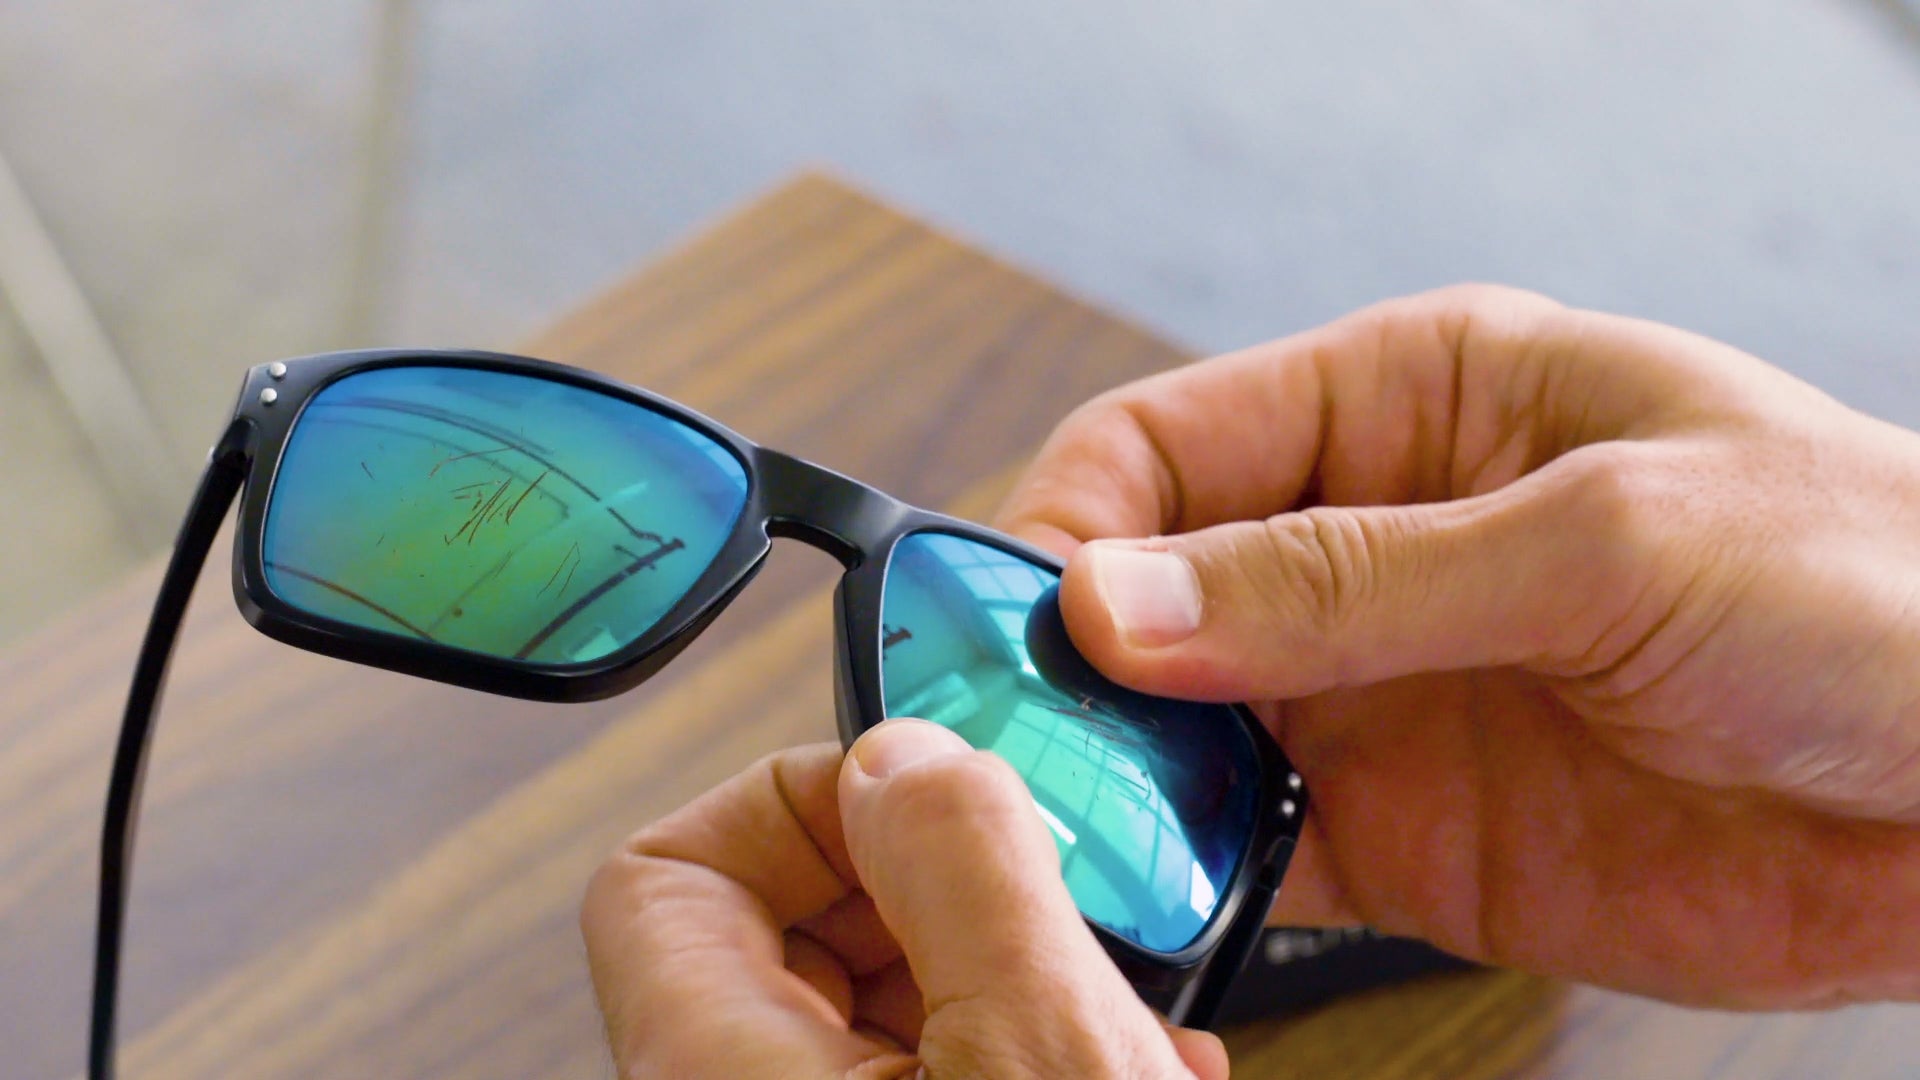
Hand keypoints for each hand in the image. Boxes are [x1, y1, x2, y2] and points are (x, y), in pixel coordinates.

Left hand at [581, 719, 1226, 1078]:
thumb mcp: (1045, 1051)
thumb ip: (962, 871)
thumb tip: (909, 755)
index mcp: (721, 1073)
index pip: (661, 872)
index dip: (789, 797)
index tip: (919, 794)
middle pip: (780, 924)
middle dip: (927, 879)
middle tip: (1042, 884)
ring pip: (872, 999)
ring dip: (995, 962)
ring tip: (1117, 986)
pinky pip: (927, 1071)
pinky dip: (1018, 1042)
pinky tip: (1132, 1058)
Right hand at [996, 284, 1919, 1007]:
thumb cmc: (1876, 581)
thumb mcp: (1602, 538)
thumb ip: (1348, 576)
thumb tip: (1120, 598)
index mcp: (1414, 406)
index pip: (1173, 444)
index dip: (1074, 523)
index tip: (1020, 619)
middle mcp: (1374, 546)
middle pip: (1148, 589)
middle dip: (1070, 661)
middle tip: (1016, 739)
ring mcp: (1382, 694)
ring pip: (1178, 725)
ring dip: (1114, 776)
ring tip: (1072, 830)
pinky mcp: (1408, 831)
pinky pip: (1249, 847)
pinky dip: (1185, 878)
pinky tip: (1156, 898)